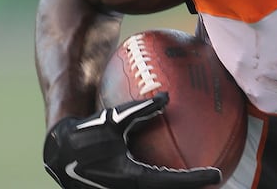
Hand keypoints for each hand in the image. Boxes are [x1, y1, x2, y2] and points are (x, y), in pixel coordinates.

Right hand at [43, 92, 221, 188]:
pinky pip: (149, 186)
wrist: (58, 151)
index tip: (217, 176)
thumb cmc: (86, 133)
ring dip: (178, 187)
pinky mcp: (120, 188)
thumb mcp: (114, 119)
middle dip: (192, 188)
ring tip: (202, 181)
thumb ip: (142, 110)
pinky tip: (176, 170)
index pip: (172, 182)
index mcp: (132, 178)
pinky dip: (165, 182)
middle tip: (216, 181)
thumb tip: (167, 97)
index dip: (196, 180)